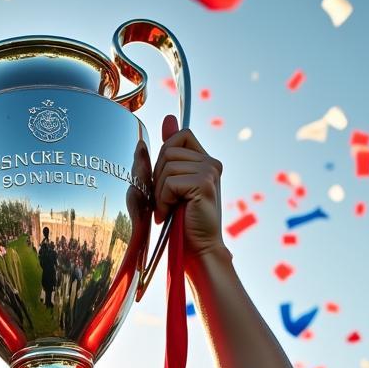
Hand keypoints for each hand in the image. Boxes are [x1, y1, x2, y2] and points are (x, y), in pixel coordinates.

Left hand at [153, 115, 224, 256]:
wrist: (199, 250)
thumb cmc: (183, 223)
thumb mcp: (173, 184)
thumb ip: (171, 154)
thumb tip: (169, 118)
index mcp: (205, 160)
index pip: (179, 135)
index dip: (164, 154)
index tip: (164, 182)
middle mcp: (211, 162)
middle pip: (168, 151)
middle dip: (157, 178)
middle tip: (164, 201)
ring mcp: (209, 171)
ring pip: (167, 166)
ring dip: (159, 192)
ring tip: (167, 209)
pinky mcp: (204, 184)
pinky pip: (170, 182)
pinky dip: (164, 200)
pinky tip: (169, 214)